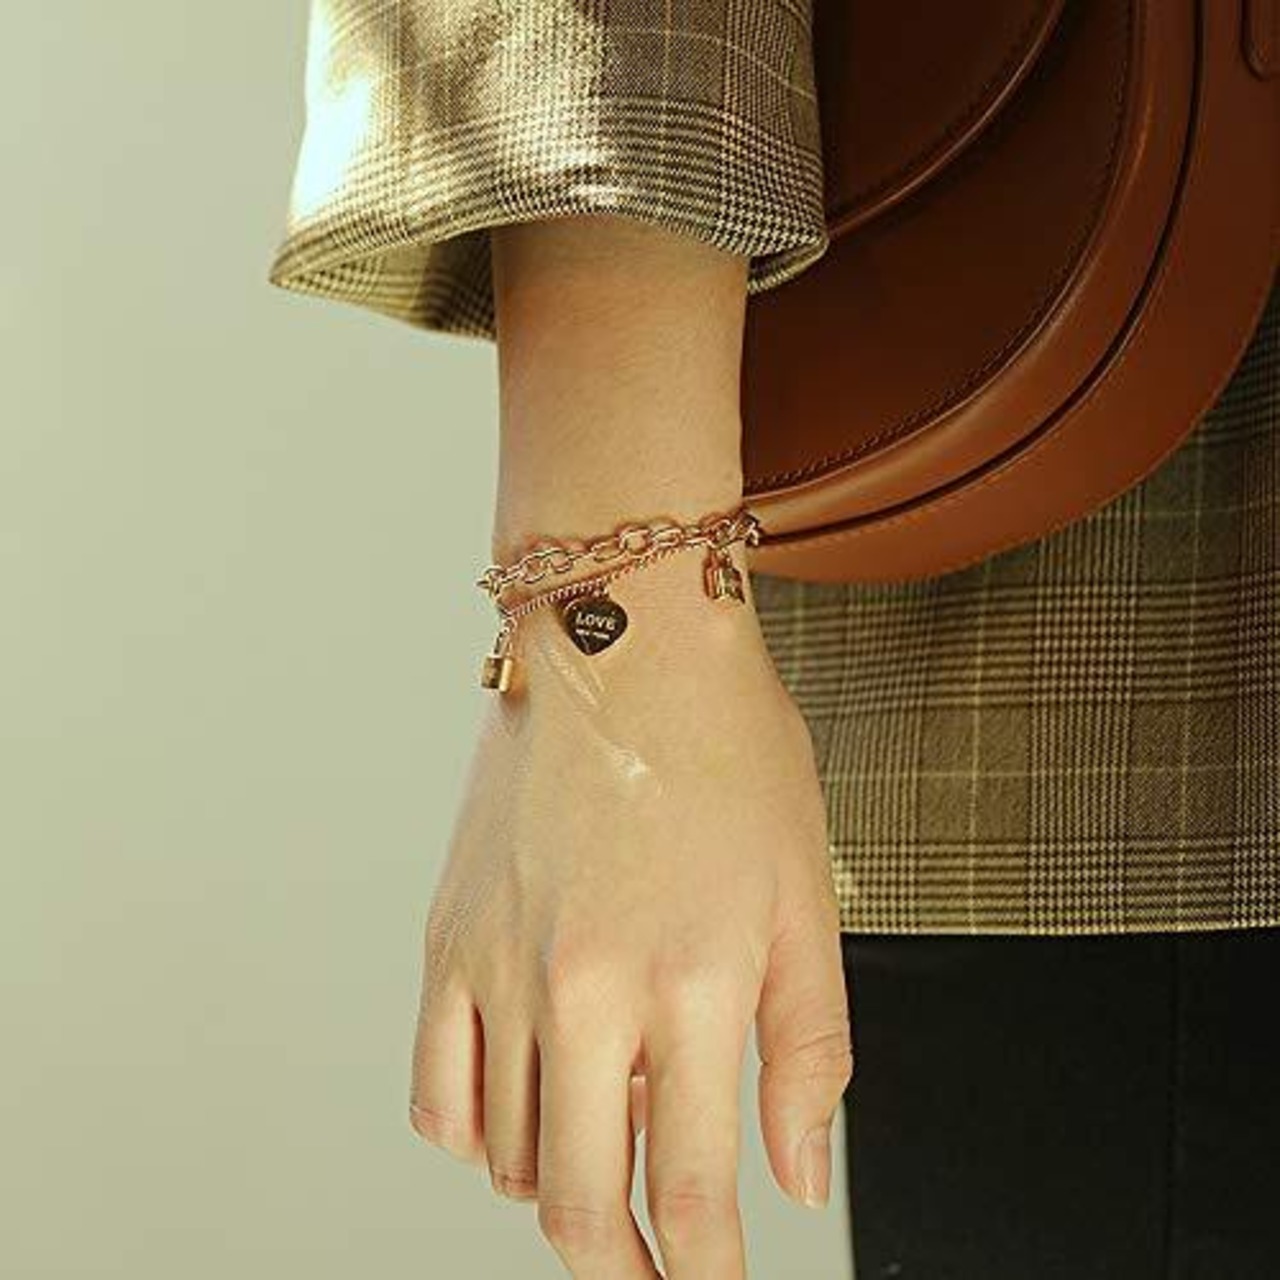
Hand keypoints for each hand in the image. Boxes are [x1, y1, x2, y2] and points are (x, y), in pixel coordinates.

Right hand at [409, 551, 852, 1278]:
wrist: (624, 642)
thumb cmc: (726, 749)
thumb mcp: (804, 896)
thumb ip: (807, 1049)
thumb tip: (797, 1176)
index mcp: (692, 978)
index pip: (695, 1188)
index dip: (706, 1270)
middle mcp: (585, 985)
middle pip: (582, 1203)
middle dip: (626, 1268)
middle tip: (654, 1271)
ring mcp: (502, 964)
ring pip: (509, 1158)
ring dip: (562, 1187)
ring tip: (606, 1151)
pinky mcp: (449, 938)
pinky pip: (436, 1091)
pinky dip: (474, 1137)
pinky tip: (522, 1112)